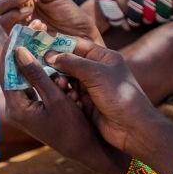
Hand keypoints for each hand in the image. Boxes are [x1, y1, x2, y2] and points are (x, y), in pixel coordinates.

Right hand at [0, 0, 101, 40]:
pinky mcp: (22, 39)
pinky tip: (34, 20)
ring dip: (12, 5)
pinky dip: (18, 19)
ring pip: (1, 14)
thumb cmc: (70, 15)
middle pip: (0, 0)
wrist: (83, 36)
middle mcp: (19, 11)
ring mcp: (20, 26)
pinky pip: (9, 27)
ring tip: (29, 5)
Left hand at [3, 42, 123, 173]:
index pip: (5, 70)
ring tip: (45, 44)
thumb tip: (20, 51)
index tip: (21, 29)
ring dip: (35, 61)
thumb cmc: (74, 127)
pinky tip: (57, 68)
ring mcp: (23, 109)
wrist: (85, 150)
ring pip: (23, 76)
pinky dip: (43, 74)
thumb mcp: (56, 98)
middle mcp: (15, 108)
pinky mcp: (33, 109)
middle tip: (33, 29)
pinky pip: (33, 85)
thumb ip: (37, 74)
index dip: (11, 47)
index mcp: (17, 108)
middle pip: (10, 71)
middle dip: (21, 49)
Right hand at [42, 38, 168, 159]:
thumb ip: (72, 62)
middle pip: (70, 63)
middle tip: (43, 69)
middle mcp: (98, 70)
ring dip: (61, 82)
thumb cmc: (119, 96)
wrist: (131, 128)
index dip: (60, 45)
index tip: (40, 46)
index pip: (78, 45)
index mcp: (104, 57)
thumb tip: (50, 56)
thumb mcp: (95, 74)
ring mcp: (92, 87)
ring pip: (68, 80)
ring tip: (59, 86)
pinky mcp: (87, 103)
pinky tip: (67, 98)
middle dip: (57, 66)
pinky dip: (66, 95)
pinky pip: (70, 94)